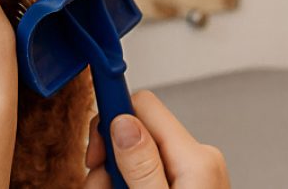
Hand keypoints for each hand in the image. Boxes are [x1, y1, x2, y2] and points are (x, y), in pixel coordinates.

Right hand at [85, 91, 229, 188]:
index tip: (91, 119)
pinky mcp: (186, 182)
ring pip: (134, 153)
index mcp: (195, 159)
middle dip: (109, 157)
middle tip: (102, 186)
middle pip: (134, 132)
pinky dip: (128, 182)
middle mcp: (196, 158)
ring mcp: (192, 171)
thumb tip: (123, 123)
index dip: (112, 114)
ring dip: (114, 175)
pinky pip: (145, 169)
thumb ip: (141, 166)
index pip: (145, 106)